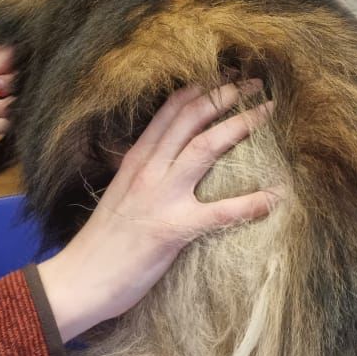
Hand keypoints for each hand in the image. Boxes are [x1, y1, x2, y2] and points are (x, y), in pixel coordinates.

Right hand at [35, 82, 279, 341]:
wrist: (79, 280)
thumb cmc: (102, 243)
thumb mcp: (120, 193)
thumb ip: (142, 173)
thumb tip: (165, 162)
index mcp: (136, 160)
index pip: (171, 111)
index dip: (201, 89)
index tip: (225, 76)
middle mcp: (149, 169)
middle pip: (193, 118)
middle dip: (226, 95)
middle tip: (257, 83)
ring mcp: (161, 196)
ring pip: (206, 146)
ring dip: (241, 124)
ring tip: (270, 111)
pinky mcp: (173, 228)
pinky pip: (221, 211)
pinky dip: (253, 201)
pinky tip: (277, 194)